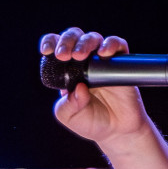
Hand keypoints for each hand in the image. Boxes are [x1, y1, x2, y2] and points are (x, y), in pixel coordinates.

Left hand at [40, 27, 147, 146]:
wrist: (117, 131)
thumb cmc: (90, 122)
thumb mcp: (69, 117)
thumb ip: (67, 105)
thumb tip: (79, 88)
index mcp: (66, 70)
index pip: (56, 47)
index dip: (51, 42)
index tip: (47, 51)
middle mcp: (83, 61)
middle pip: (74, 37)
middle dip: (66, 41)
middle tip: (64, 55)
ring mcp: (101, 61)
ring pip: (93, 38)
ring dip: (85, 42)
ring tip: (80, 55)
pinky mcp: (120, 63)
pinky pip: (117, 45)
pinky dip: (111, 44)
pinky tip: (104, 52)